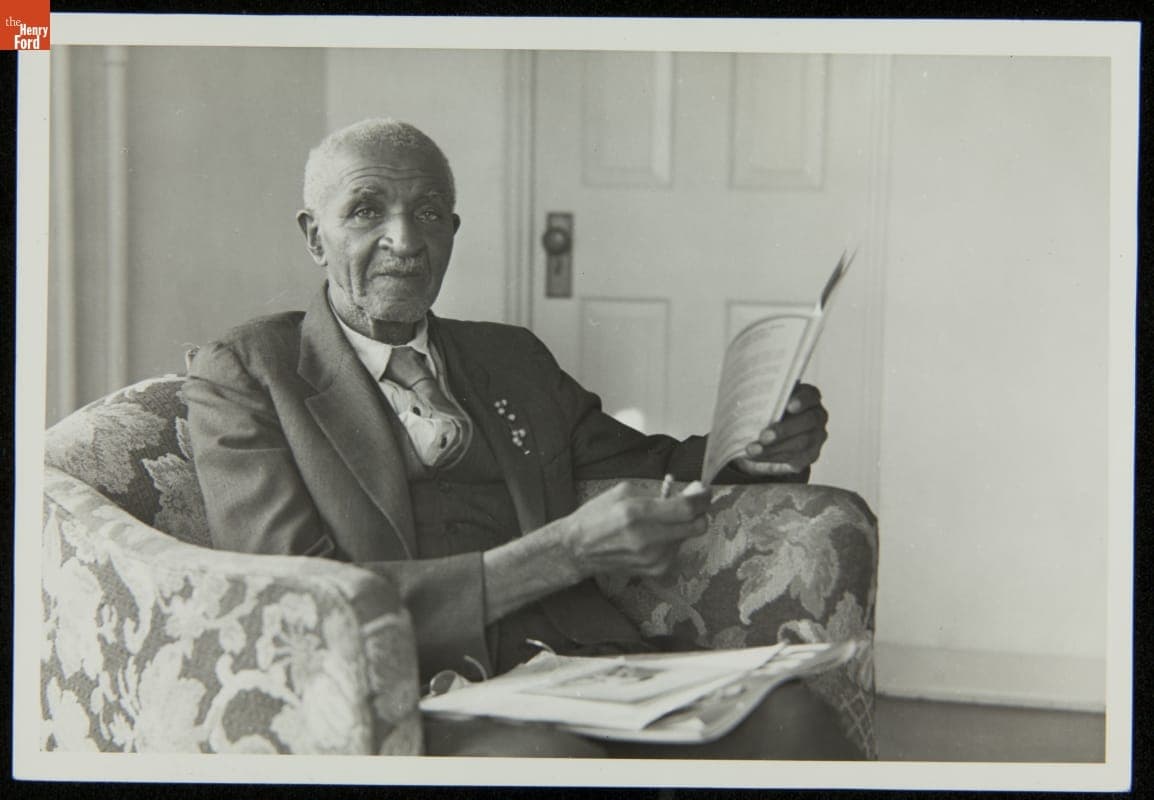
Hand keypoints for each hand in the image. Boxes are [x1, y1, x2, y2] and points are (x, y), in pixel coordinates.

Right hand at [560, 481, 711, 578]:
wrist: (577, 549)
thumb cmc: (597, 516)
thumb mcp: (623, 492)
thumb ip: (659, 492)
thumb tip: (690, 493)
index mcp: (637, 513)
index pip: (686, 508)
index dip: (702, 498)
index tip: (704, 491)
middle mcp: (648, 538)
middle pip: (696, 526)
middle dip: (699, 512)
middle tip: (691, 503)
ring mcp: (653, 558)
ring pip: (688, 538)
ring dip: (682, 526)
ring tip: (660, 521)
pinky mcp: (655, 571)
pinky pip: (677, 550)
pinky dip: (672, 540)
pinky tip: (654, 537)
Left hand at [733, 383, 827, 474]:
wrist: (771, 435)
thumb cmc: (768, 412)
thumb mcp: (765, 403)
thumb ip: (764, 402)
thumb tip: (748, 406)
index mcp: (809, 397)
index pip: (811, 395)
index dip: (802, 400)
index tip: (789, 406)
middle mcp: (817, 416)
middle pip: (807, 421)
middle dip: (784, 430)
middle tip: (763, 436)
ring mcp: (816, 436)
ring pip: (800, 443)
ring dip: (774, 448)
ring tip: (752, 450)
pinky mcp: (810, 455)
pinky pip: (795, 459)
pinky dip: (773, 458)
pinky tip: (757, 457)